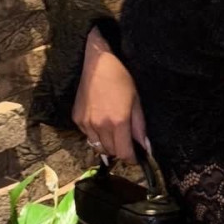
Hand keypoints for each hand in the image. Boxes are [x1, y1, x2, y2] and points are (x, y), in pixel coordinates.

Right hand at [72, 26, 149, 163]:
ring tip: (113, 132)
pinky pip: (88, 136)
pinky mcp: (77, 119)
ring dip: (107, 145)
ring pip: (98, 147)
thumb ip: (140, 127)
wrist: (97, 64)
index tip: (136, 157)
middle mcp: (101, 126)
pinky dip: (96, 135)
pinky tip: (100, 122)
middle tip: (126, 141)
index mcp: (118, 122)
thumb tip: (146, 147)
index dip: (132, 159)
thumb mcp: (136, 101)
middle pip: (111, 152)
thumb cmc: (120, 79)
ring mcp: (87, 124)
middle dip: (120, 150)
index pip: (124, 154)